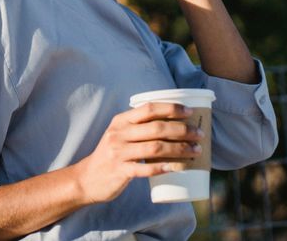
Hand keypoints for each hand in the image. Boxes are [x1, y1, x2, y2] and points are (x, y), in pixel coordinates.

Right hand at [74, 102, 202, 204]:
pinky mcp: (120, 171)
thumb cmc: (111, 154)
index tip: (189, 112)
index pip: (148, 108)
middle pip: (156, 128)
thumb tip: (173, 124)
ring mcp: (118, 152)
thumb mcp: (118, 134)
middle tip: (198, 134)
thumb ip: (138, 127)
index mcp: (120, 120)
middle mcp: (118, 133)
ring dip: (179, 149)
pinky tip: (175, 168)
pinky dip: (162, 167)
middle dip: (182, 130)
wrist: (88, 178)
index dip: (171, 108)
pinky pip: (145, 168)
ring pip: (155, 147)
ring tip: (195, 150)